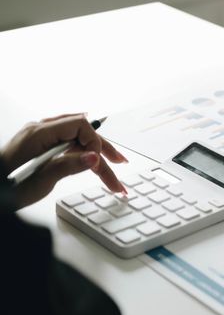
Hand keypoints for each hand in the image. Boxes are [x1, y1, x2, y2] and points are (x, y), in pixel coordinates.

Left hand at [1, 114, 127, 207]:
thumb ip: (67, 167)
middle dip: (103, 149)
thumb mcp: (39, 183)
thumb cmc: (5, 189)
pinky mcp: (39, 146)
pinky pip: (67, 143)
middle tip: (120, 164)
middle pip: (81, 132)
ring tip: (112, 168)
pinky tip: (92, 161)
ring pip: (76, 139)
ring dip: (96, 152)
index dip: (94, 141)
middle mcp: (39, 131)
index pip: (79, 125)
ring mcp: (39, 137)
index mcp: (38, 135)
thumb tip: (93, 157)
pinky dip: (82, 153)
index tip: (100, 162)